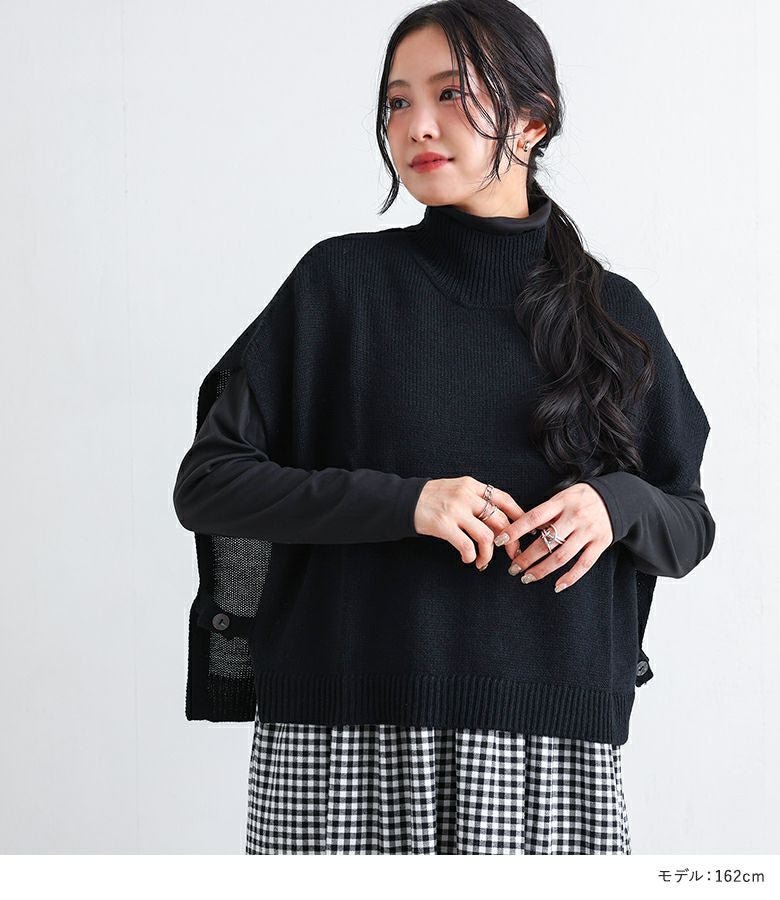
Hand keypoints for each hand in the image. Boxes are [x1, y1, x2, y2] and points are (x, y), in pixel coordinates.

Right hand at [414, 476, 526, 569]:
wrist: (404, 501)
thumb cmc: (433, 498)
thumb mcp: (458, 490)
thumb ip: (477, 501)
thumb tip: (501, 524)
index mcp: (472, 485)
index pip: (504, 499)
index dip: (519, 515)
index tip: (527, 530)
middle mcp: (467, 495)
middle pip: (500, 520)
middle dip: (510, 542)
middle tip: (510, 554)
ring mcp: (455, 510)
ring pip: (486, 536)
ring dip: (489, 554)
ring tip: (483, 561)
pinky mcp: (444, 524)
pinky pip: (467, 545)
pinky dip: (471, 556)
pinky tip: (468, 559)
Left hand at [492, 483, 613, 591]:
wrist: (616, 497)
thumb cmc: (581, 498)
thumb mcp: (562, 496)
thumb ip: (546, 512)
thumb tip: (524, 530)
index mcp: (561, 502)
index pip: (533, 517)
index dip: (516, 530)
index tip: (500, 541)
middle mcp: (575, 517)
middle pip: (546, 542)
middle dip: (526, 558)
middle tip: (513, 568)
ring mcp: (588, 531)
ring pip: (562, 556)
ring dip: (542, 570)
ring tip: (527, 577)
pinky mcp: (601, 543)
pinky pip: (584, 564)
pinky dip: (570, 577)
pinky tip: (557, 586)